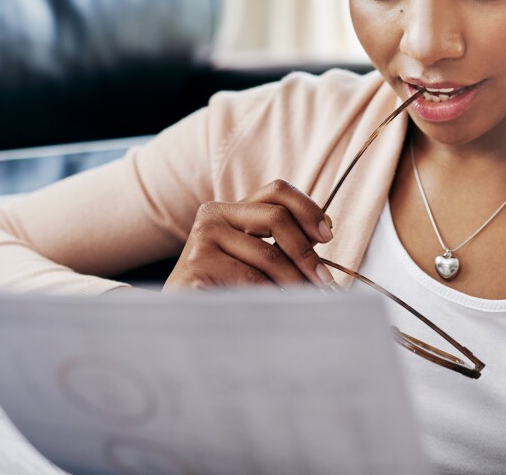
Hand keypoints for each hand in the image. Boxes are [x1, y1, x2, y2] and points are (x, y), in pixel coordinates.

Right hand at [162, 179, 333, 290]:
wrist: (177, 315)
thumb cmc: (220, 287)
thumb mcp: (250, 257)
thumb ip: (280, 241)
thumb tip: (323, 231)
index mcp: (230, 209)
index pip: (277, 190)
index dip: (307, 208)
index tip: (328, 235)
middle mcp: (214, 215)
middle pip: (276, 217)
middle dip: (306, 252)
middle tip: (324, 280)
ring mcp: (203, 238)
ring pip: (267, 255)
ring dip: (295, 281)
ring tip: (307, 299)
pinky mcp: (198, 265)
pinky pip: (251, 281)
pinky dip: (273, 296)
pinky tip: (279, 307)